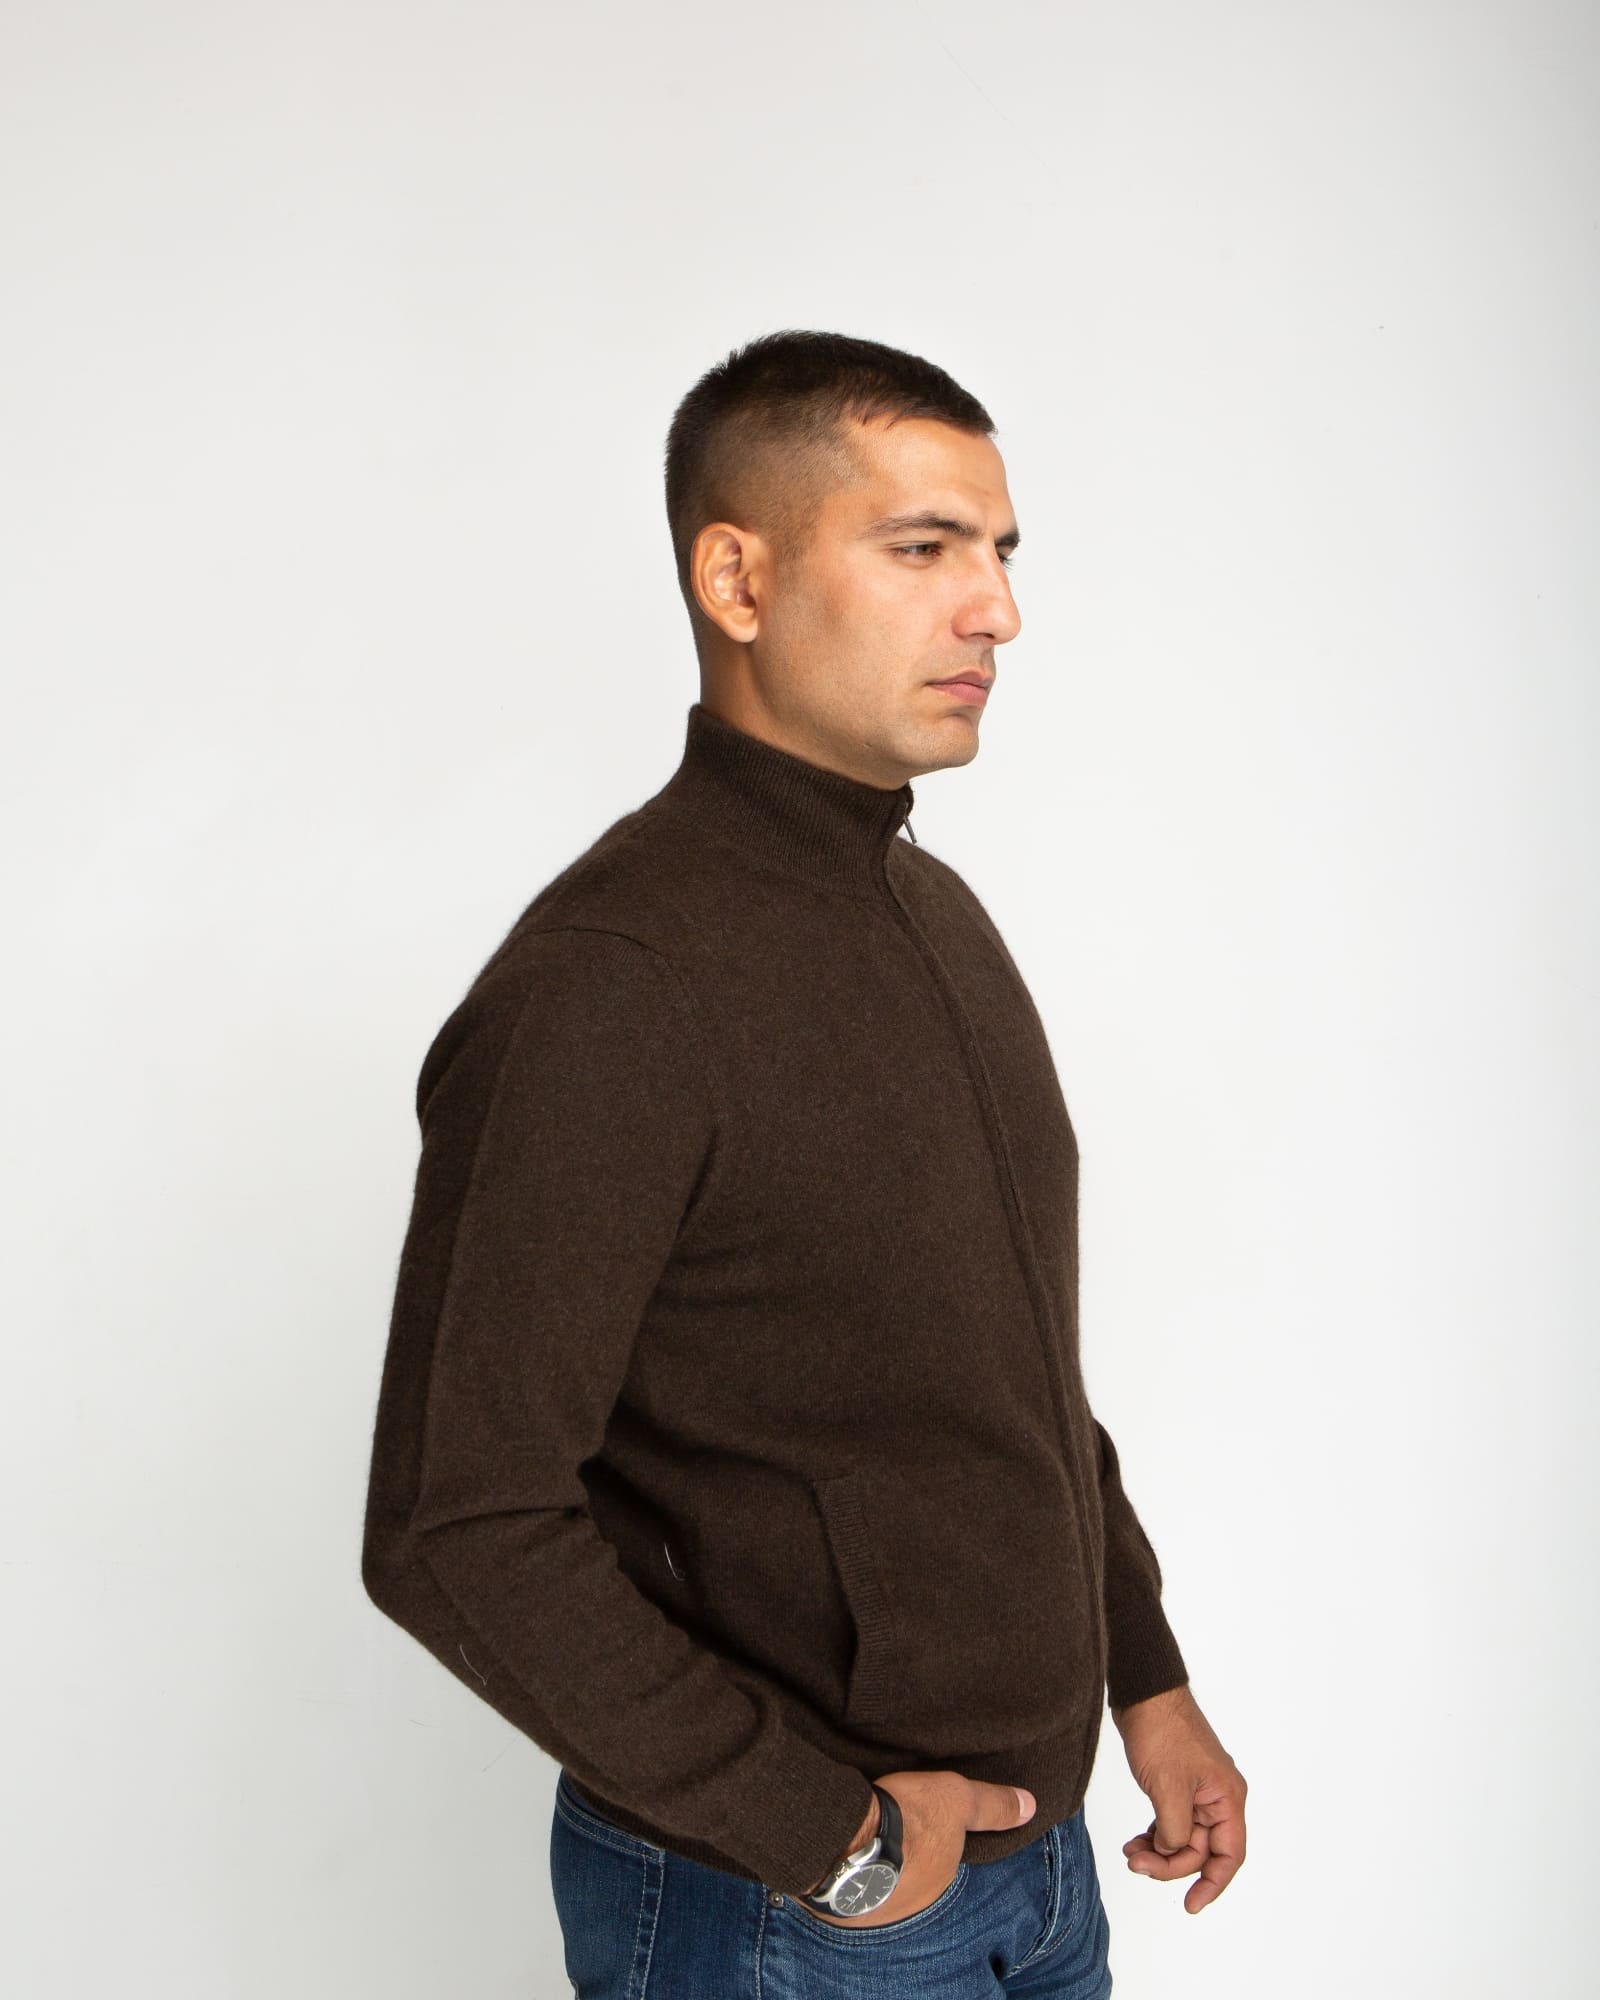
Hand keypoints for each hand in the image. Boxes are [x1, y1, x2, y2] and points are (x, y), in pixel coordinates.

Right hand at [801, 1770, 1035, 1928]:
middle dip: (905, 1857)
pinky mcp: (840, 1907)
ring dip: (875, 1866)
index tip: (921, 1821)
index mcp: (941, 1879)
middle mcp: (913, 1903)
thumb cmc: (908, 1817)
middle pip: (912, 1877)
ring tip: (865, 1836)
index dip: (934, 1840)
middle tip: (895, 1826)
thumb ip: (992, 1805)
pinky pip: (848, 1889)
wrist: (847, 1839)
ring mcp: (876, 1909)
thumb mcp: (957, 1798)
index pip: (943, 1861)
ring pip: (881, 1886)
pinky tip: (840, 1850)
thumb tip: (1030, 1806)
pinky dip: (847, 1872)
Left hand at [1111, 1683, 1246, 1913]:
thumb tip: (1171, 1852)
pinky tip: (1134, 1841)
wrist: (1142, 1692)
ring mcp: (1196, 1791)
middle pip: (1201, 1849)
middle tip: (1137, 1863)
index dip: (1212, 1883)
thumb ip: (1175, 1831)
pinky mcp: (1175, 1785)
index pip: (1229, 1855)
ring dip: (1159, 1851)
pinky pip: (1170, 1822)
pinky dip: (1154, 1834)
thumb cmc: (1161, 1731)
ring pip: (1183, 1838)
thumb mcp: (1168, 1788)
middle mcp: (1217, 1797)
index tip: (1191, 1905)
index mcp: (1226, 1798)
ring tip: (1131, 1853)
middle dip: (1170, 1863)